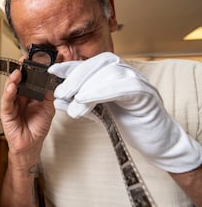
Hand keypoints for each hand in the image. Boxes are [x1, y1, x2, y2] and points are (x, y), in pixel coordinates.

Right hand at [0, 69, 54, 155]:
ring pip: (10, 89)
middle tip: (23, 62)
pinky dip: (8, 93)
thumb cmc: (37, 129)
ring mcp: (13, 104)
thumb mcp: (48, 110)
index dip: (30, 71)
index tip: (33, 62)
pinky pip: (7, 101)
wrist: (31, 146)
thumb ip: (48, 97)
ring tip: (17, 73)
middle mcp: (20, 98)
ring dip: (13, 80)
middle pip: (18, 82)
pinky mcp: (6, 113)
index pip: (29, 80)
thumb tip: (50, 84)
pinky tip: (11, 87)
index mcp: (30, 96)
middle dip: (20, 71)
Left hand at [48, 52, 201, 171]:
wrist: (156, 141)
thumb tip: (57, 100)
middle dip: (75, 78)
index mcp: (112, 73)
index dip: (69, 66)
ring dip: (87, 86)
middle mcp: (124, 72)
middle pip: (97, 64)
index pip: (88, 64)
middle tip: (60, 93)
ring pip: (109, 72)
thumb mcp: (98, 112)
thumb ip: (79, 104)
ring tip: (73, 103)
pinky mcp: (146, 93)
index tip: (51, 70)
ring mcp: (137, 80)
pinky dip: (102, 91)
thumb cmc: (127, 123)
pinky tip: (86, 99)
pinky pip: (124, 86)